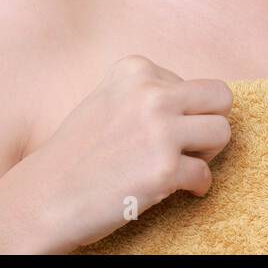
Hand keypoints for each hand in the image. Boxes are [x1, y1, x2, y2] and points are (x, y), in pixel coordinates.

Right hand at [22, 54, 233, 250]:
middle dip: (211, 123)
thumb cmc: (78, 153)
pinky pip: (206, 175)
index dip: (187, 112)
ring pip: (222, 132)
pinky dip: (196, 187)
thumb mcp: (109, 99)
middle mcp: (150, 93)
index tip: (163, 131)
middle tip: (189, 145)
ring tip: (181, 165)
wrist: (44, 198)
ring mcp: (160, 130)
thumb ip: (149, 92)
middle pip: (221, 98)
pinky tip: (173, 190)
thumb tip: (200, 100)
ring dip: (207, 154)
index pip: (196, 82)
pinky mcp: (165, 168)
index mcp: (135, 70)